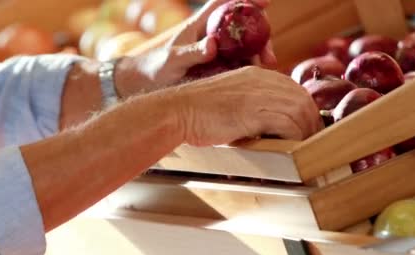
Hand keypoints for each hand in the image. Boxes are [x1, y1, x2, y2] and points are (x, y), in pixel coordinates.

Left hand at [116, 0, 275, 96]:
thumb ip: (191, 52)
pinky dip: (250, 69)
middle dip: (260, 36)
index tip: (265, 1)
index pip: (225, 5)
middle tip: (269, 55)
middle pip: (242, 28)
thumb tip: (213, 45)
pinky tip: (258, 79)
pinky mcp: (217, 68)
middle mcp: (211, 36)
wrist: (146, 86)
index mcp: (200, 26)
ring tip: (267, 68)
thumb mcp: (172, 61)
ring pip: (244, 47)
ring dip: (258, 55)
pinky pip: (238, 65)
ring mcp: (216, 52)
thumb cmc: (155, 69)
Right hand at [171, 66, 321, 145]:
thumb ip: (250, 103)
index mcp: (256, 74)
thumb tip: (268, 123)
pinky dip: (293, 136)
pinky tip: (289, 146)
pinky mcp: (255, 112)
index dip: (303, 109)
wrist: (178, 110)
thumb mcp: (229, 99)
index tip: (304, 126)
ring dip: (304, 131)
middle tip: (310, 139)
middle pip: (302, 99)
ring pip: (300, 111)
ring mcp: (259, 94)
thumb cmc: (198, 111)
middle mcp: (262, 80)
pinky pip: (288, 124)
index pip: (294, 89)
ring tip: (302, 145)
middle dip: (310, 121)